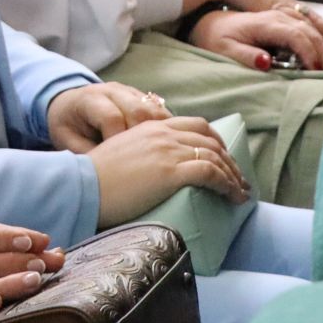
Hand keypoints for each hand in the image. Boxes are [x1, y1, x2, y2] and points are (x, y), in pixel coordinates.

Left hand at [47, 81, 170, 152]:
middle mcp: (113, 90)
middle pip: (139, 110)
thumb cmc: (68, 126)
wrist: (70, 104)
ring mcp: (130, 92)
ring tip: (157, 157)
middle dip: (143, 138)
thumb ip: (84, 153)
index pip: (111, 117)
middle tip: (142, 162)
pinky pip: (161, 111)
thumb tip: (104, 173)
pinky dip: (166, 129)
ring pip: (155, 110)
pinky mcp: (143, 97)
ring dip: (161, 134)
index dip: (117, 141)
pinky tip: (164, 148)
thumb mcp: (65, 140)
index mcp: (91, 99)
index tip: (118, 162)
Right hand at [91, 117, 248, 225]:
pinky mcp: (171, 172)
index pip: (195, 126)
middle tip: (238, 179)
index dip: (216, 142)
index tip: (224, 160)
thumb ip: (142, 154)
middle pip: (210, 139)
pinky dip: (227, 185)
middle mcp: (163, 134)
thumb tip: (154, 173)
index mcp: (151, 127)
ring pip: (215, 156)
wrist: (82, 186)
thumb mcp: (122, 155)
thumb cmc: (96, 179)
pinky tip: (233, 197)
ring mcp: (168, 151)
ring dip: (233, 175)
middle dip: (229, 159)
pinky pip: (211, 173)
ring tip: (240, 193)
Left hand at [188, 4, 322, 71]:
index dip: (308, 53)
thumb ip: (245, 55)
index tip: (317, 72)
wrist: (208, 19)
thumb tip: (267, 62)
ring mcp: (281, 15)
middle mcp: (277, 15)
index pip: (295, 36)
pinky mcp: (282, 19)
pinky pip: (309, 24)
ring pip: (312, 26)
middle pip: (308, 31)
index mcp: (265, 22)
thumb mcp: (223, 49)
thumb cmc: (215, 36)